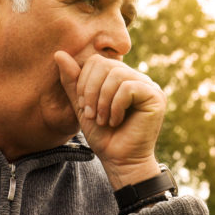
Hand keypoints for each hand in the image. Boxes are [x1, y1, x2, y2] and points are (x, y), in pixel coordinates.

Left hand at [54, 51, 165, 188]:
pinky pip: (128, 88)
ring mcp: (149, 86)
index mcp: (122, 78)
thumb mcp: (82, 106)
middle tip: (91, 114)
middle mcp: (138, 78)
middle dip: (91, 91)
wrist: (120, 161)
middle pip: (106, 65)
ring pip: (117, 75)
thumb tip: (59, 53)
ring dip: (103, 101)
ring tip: (103, 120)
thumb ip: (73, 82)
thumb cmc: (104, 137)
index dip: (84, 81)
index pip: (98, 61)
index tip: (83, 106)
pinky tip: (116, 120)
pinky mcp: (156, 96)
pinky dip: (116, 106)